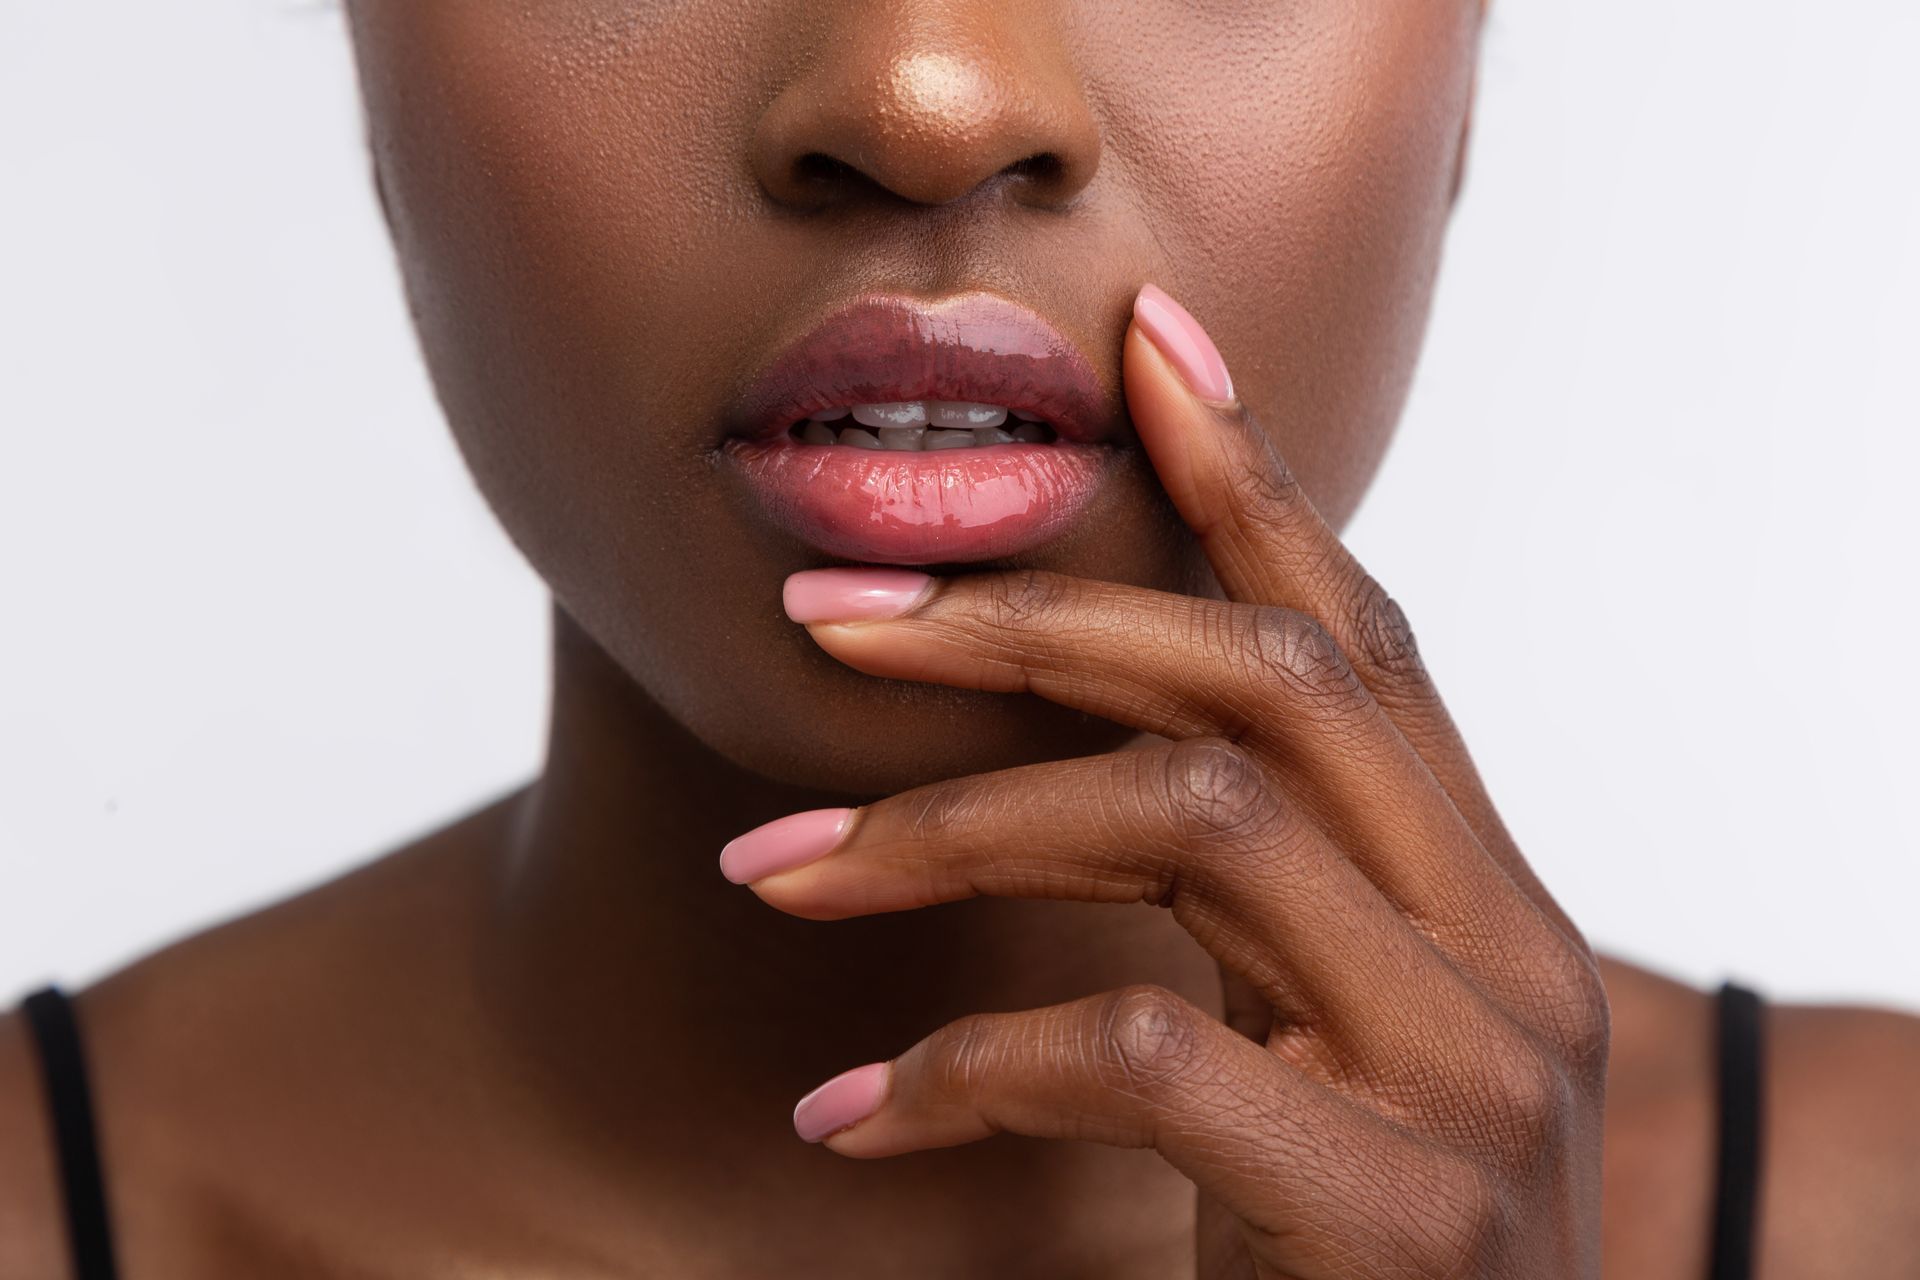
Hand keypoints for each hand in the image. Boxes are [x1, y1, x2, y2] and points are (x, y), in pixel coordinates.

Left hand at [719, 284, 1608, 1278]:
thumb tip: (1095, 758)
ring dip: (951, 825)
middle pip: (1269, 682)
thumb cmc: (1357, 1262)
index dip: (1252, 480)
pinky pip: (1143, 1049)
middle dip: (1031, 624)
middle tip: (828, 622)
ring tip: (776, 869)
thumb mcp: (1325, 1048)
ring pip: (1193, 820)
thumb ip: (1267, 906)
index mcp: (1487, 903)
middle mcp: (1508, 960)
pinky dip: (967, 1063)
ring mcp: (1472, 1081)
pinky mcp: (1394, 1207)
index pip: (1368, 640)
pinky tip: (851, 1120)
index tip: (1137, 355)